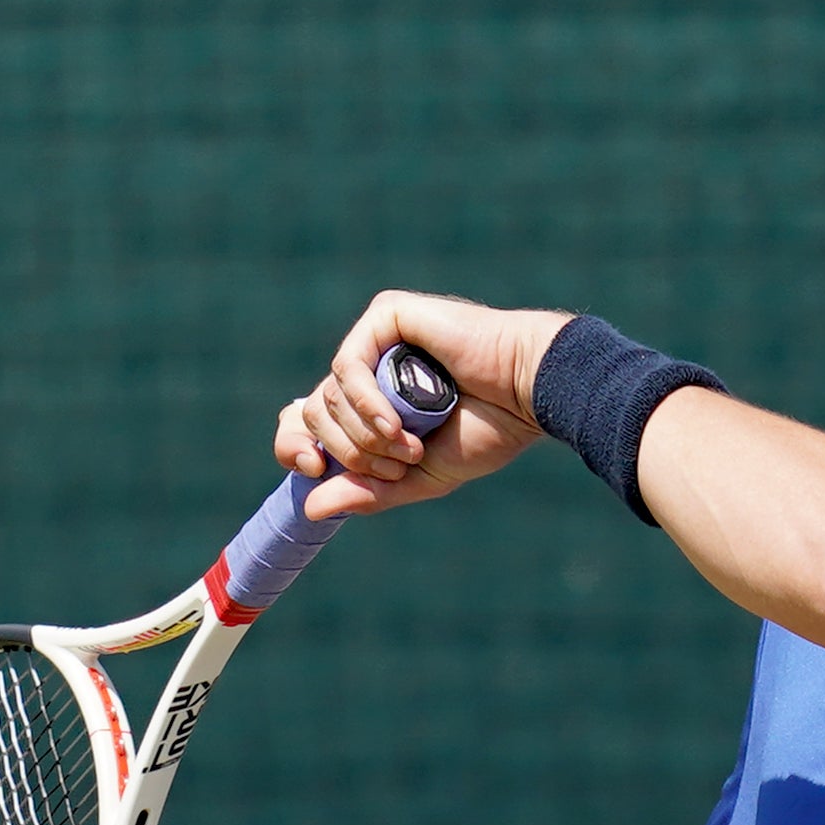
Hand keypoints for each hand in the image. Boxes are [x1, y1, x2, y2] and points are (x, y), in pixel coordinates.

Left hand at [275, 291, 571, 518]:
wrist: (528, 393)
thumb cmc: (489, 430)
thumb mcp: (422, 476)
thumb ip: (369, 491)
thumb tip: (310, 508)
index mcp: (372, 401)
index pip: (306, 420)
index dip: (295, 447)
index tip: (313, 470)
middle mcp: (369, 366)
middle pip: (315, 413)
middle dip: (350, 453)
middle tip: (399, 464)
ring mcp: (376, 339)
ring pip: (329, 394)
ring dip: (365, 436)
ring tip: (410, 446)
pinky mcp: (387, 316)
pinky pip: (347, 366)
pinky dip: (366, 404)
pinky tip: (396, 424)